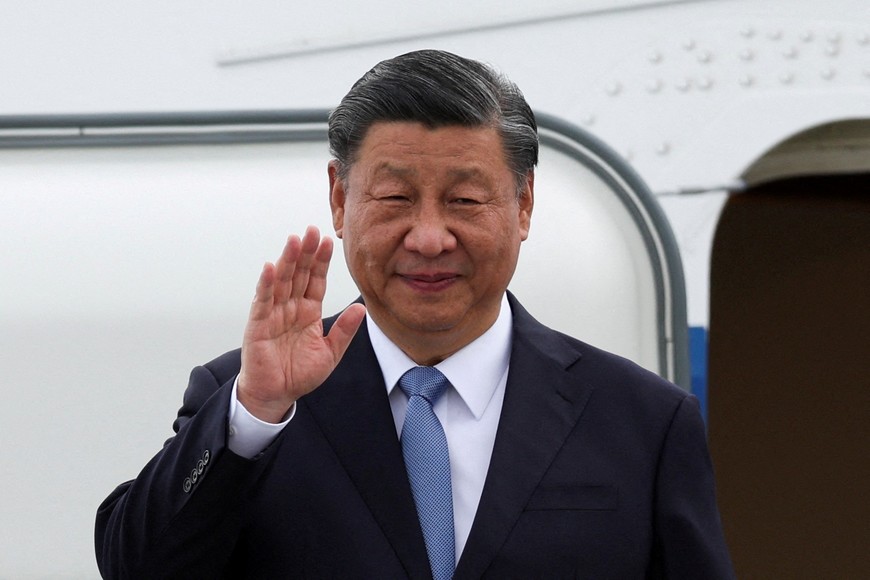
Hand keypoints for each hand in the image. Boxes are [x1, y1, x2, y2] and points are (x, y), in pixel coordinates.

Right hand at [237, 226, 365, 421]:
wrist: (275, 395)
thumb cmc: (299, 374)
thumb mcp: (330, 353)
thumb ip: (344, 331)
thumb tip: (362, 309)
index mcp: (308, 312)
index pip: (316, 280)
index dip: (321, 261)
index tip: (329, 241)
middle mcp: (290, 308)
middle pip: (298, 274)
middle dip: (306, 252)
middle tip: (313, 230)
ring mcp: (273, 314)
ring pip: (282, 281)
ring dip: (287, 260)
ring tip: (295, 240)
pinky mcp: (258, 325)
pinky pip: (262, 301)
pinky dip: (266, 284)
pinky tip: (271, 267)